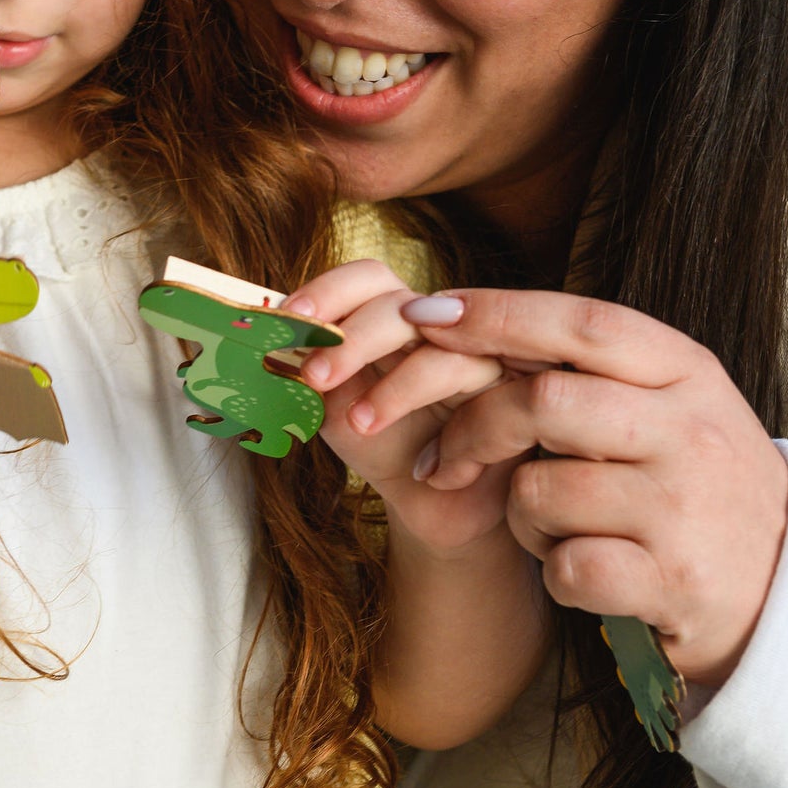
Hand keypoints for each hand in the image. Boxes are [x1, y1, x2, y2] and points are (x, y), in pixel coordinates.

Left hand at [283, 261, 511, 551]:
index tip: (288, 321)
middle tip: (315, 377)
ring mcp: (482, 360)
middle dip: (352, 337)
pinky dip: (448, 440)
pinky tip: (427, 469)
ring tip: (359, 426)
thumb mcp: (335, 412)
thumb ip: (308, 376)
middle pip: (401, 301)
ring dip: (394, 388)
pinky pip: (485, 402)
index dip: (328, 290)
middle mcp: (440, 329)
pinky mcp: (516, 402)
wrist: (436, 509)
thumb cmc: (387, 448)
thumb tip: (270, 348)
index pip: (369, 279)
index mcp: (394, 319)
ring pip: (443, 348)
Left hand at [394, 288, 787, 686]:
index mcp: (688, 373)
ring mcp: (683, 508)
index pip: (582, 323)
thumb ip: (591, 371)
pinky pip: (564, 567)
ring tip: (559, 529)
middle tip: (440, 462)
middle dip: (473, 429)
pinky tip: (588, 572)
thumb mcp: (670, 407)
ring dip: (522, 518)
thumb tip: (464, 324)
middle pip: (545, 403)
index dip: (497, 313)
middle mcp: (691, 431)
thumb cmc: (697, 485)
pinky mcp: (672, 580)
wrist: (783, 589)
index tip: (424, 313)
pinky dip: (555, 573)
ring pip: (540, 492)